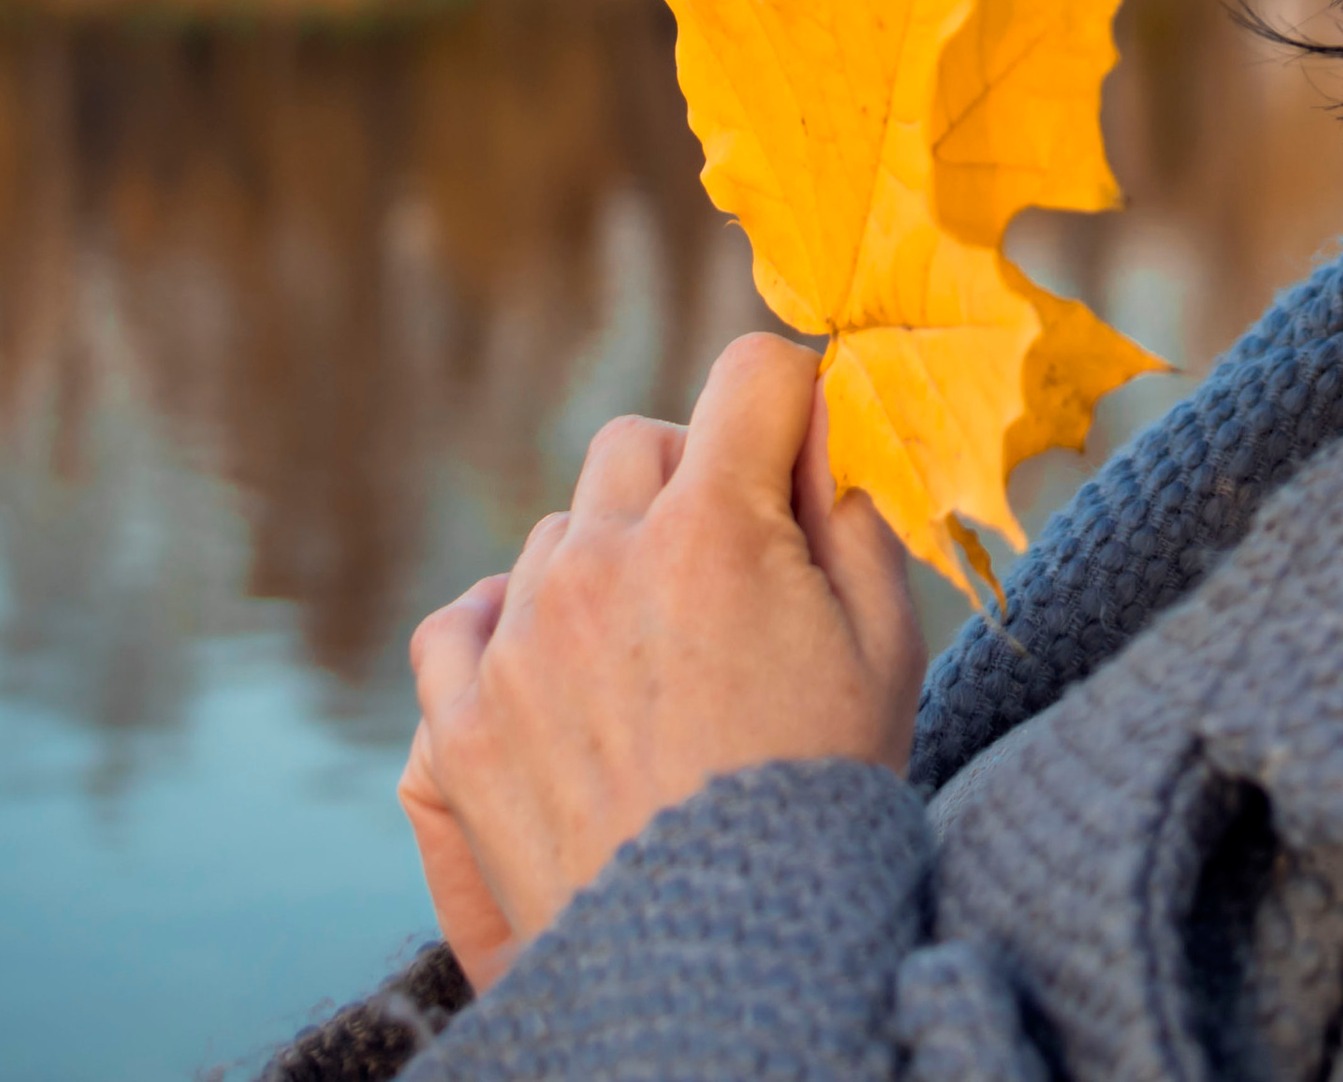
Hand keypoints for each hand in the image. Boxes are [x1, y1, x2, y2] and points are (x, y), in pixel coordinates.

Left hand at [405, 334, 922, 978]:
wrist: (720, 969)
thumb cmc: (823, 796)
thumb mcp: (887, 641)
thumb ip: (855, 504)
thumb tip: (828, 412)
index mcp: (715, 530)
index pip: (749, 373)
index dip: (790, 399)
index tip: (802, 448)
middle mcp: (601, 563)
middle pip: (641, 441)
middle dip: (693, 476)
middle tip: (734, 566)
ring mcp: (516, 642)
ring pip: (557, 529)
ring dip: (606, 560)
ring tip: (659, 658)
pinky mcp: (455, 725)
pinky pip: (462, 618)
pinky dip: (508, 628)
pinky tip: (562, 674)